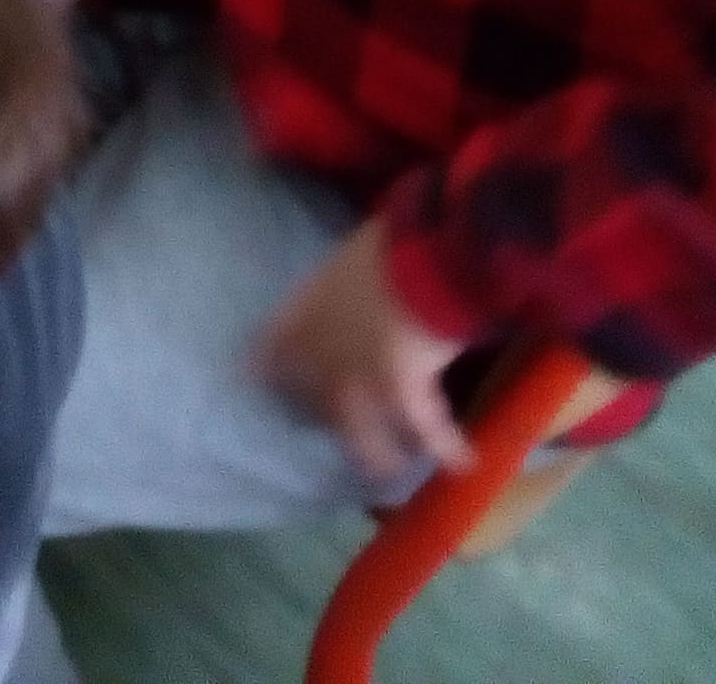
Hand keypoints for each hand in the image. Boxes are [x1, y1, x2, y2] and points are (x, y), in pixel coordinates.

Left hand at [258, 220, 471, 489]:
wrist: (422, 256)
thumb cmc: (391, 244)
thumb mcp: (354, 256)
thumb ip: (349, 279)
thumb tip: (362, 276)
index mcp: (309, 309)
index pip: (273, 343)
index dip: (264, 366)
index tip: (252, 380)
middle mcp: (325, 351)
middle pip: (316, 400)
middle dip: (326, 422)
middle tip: (335, 436)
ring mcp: (360, 377)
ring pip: (363, 432)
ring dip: (379, 454)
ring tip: (389, 470)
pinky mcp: (403, 392)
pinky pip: (427, 428)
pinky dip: (448, 446)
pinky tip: (463, 462)